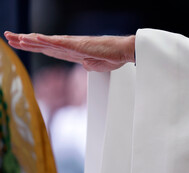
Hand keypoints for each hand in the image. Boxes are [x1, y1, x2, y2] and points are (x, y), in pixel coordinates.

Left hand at [4, 31, 135, 71]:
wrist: (124, 51)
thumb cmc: (114, 56)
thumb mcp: (98, 66)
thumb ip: (89, 65)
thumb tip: (84, 65)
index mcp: (74, 51)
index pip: (50, 49)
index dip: (35, 47)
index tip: (22, 44)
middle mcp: (71, 46)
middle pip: (44, 44)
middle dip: (26, 41)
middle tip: (9, 37)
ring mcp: (74, 44)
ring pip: (47, 42)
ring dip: (30, 40)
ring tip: (15, 37)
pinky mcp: (79, 45)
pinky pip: (60, 43)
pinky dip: (46, 40)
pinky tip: (35, 38)